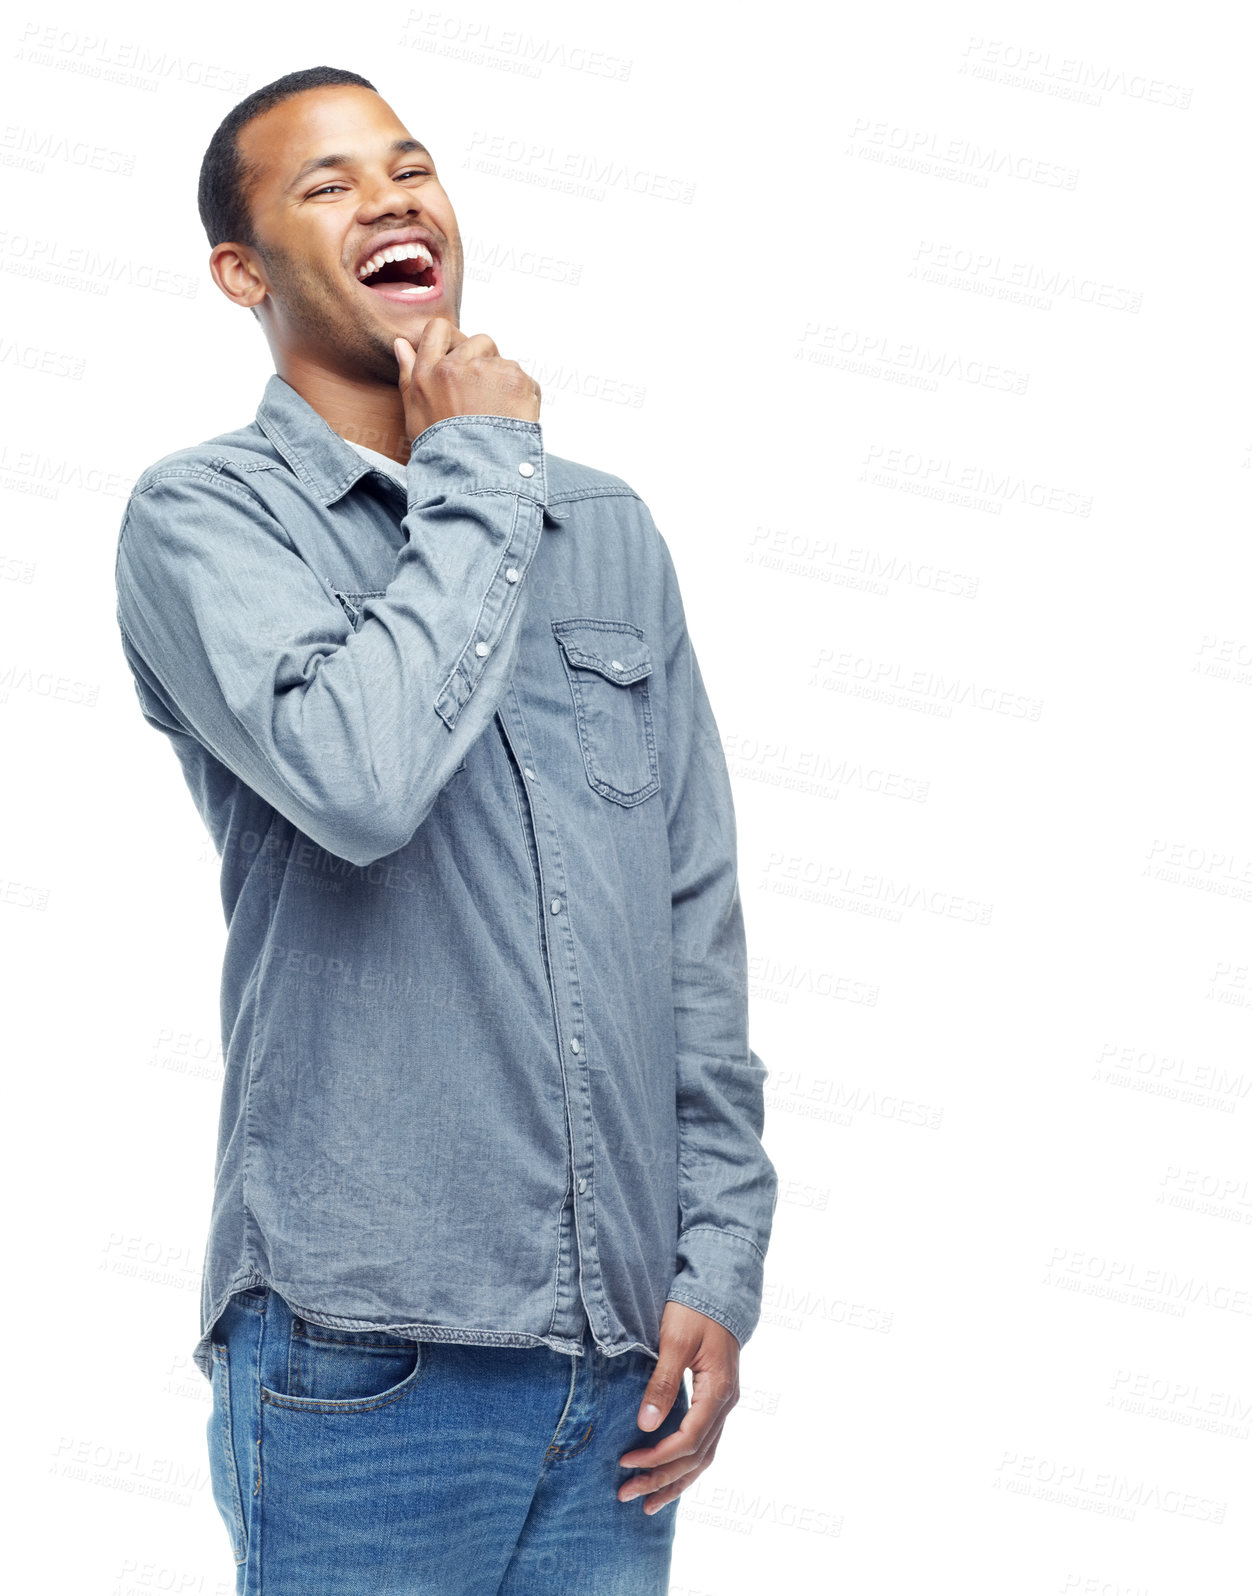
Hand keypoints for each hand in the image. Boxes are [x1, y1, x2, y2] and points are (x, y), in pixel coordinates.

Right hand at [393, 319, 540, 441]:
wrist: (475, 475)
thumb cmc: (443, 450)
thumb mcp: (415, 414)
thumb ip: (408, 374)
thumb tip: (401, 344)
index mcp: (430, 372)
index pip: (438, 330)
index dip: (453, 338)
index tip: (461, 357)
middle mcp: (458, 365)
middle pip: (479, 341)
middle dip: (485, 361)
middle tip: (484, 396)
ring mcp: (489, 371)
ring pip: (505, 362)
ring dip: (505, 382)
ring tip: (498, 416)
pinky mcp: (516, 381)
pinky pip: (526, 380)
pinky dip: (524, 397)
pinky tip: (513, 421)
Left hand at [617, 1301, 739, 1513]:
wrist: (718, 1292)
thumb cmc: (694, 1311)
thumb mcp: (675, 1341)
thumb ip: (662, 1382)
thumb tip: (646, 1425)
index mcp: (717, 1391)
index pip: (689, 1439)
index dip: (658, 1457)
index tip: (627, 1463)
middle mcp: (725, 1404)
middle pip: (696, 1457)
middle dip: (661, 1479)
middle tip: (626, 1493)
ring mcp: (723, 1405)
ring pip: (703, 1457)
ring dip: (675, 1481)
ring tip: (647, 1503)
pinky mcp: (715, 1402)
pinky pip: (704, 1444)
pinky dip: (686, 1466)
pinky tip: (668, 1478)